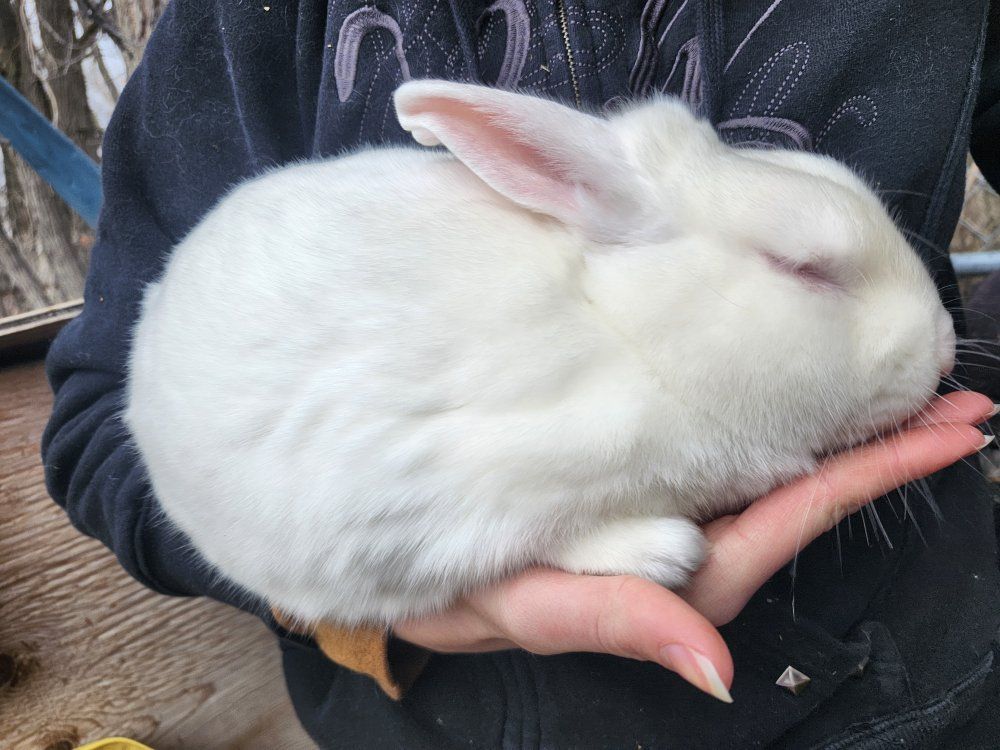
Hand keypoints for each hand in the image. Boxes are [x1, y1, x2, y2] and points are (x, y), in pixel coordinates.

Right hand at [393, 392, 995, 701]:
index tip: (947, 433)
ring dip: (835, 427)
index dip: (870, 477)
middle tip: (954, 401)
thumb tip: (712, 668)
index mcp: (668, 569)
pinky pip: (719, 444)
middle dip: (879, 450)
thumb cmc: (454, 575)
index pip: (789, 519)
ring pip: (765, 466)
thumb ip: (609, 620)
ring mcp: (664, 503)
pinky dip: (767, 412)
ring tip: (897, 385)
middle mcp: (681, 535)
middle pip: (800, 492)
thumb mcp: (517, 602)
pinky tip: (783, 379)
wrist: (405, 522)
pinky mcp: (639, 473)